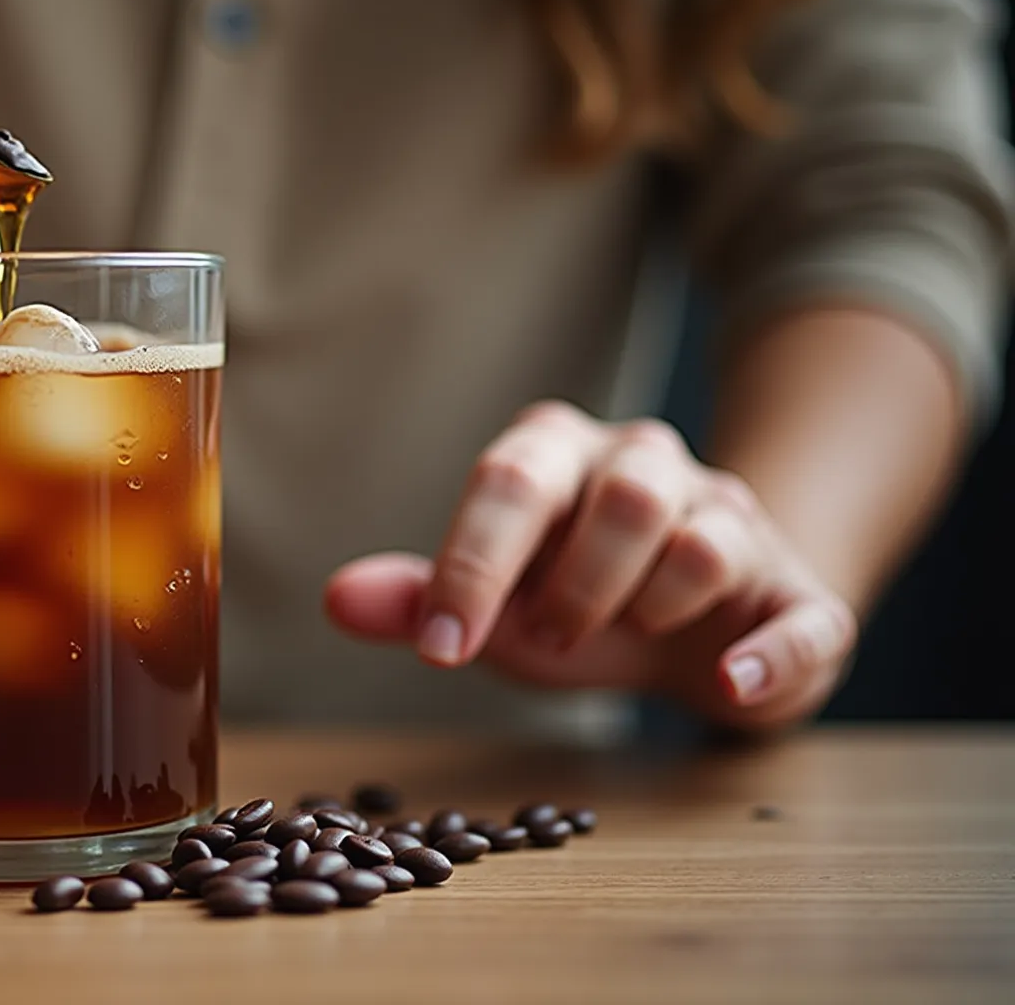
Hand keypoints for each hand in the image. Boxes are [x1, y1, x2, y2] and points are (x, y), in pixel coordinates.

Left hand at [324, 401, 857, 729]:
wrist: (699, 635)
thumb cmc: (577, 606)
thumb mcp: (492, 605)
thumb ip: (417, 601)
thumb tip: (337, 600)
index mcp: (559, 455)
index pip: (510, 481)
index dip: (471, 565)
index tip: (441, 649)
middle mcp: (648, 465)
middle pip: (623, 493)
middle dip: (575, 581)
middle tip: (546, 638)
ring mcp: (733, 519)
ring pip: (703, 538)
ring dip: (648, 606)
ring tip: (618, 643)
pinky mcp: (796, 592)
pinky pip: (800, 614)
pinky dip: (767, 655)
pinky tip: (728, 683)